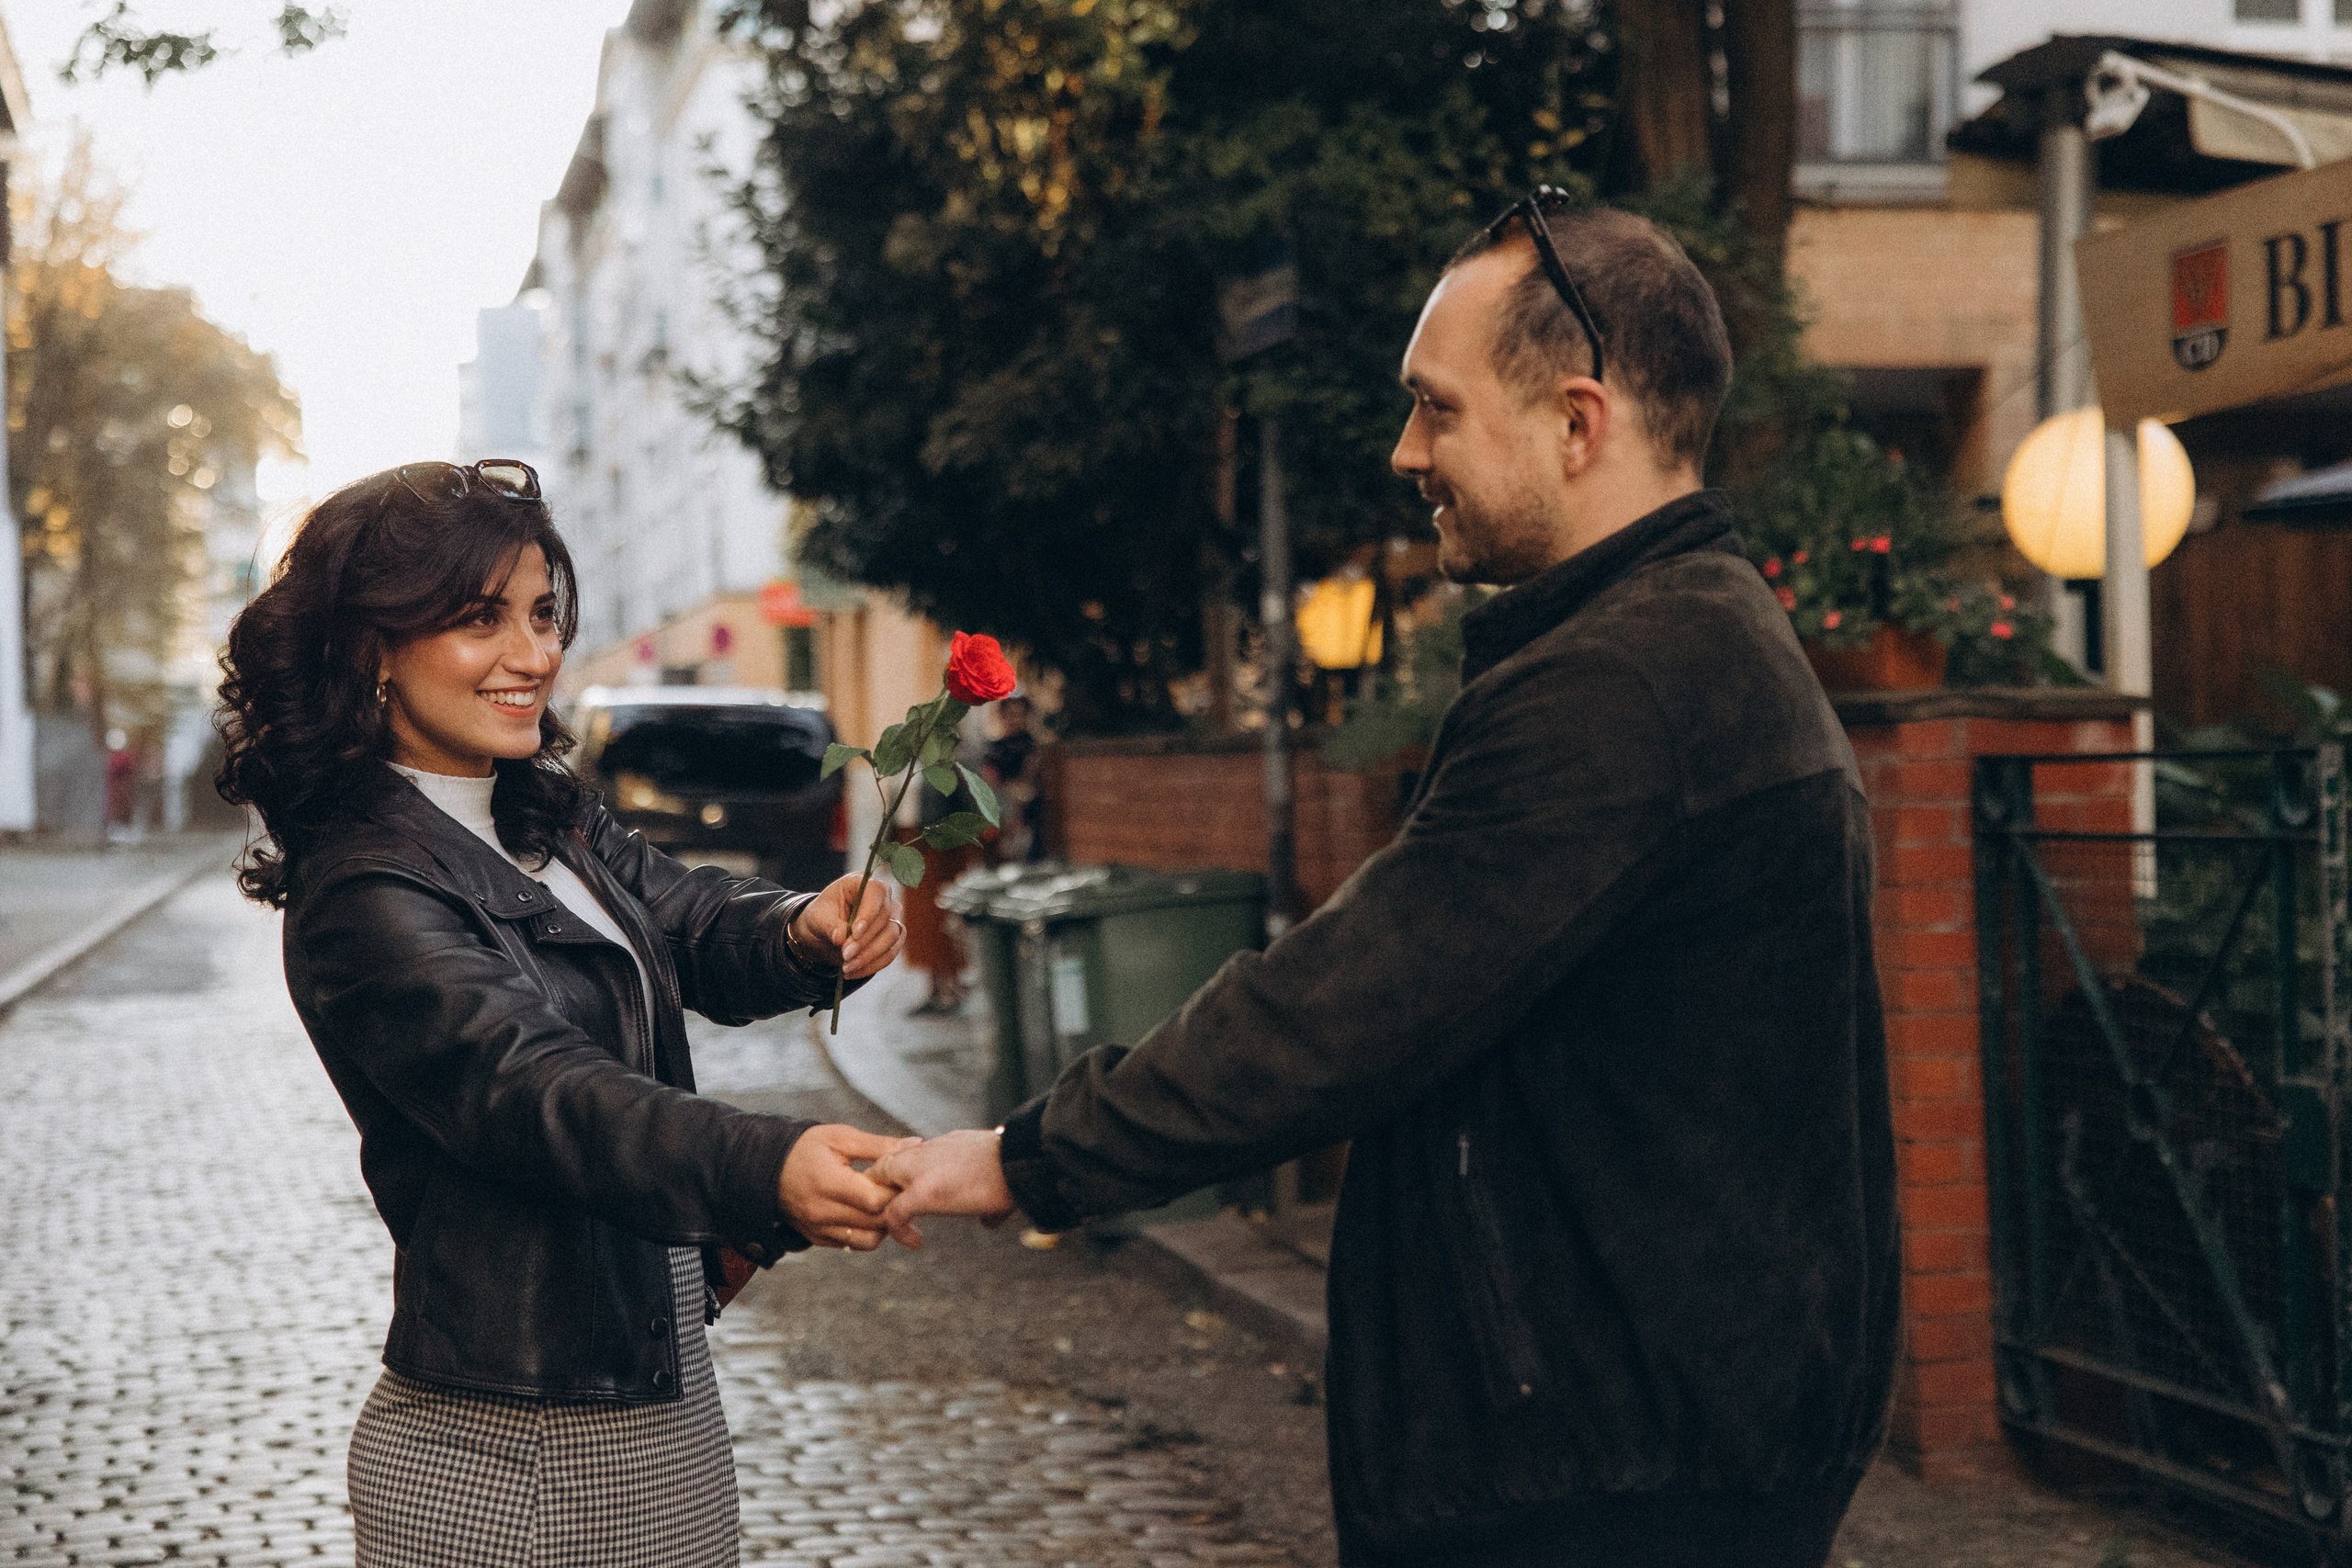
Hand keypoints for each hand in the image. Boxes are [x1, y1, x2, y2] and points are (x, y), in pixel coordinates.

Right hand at [780, 1125, 920, 1250]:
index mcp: (829, 1183)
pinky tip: (868, 1213)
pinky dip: (867, 1233)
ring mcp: (819, 1229)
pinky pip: (853, 1245)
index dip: (896, 1192)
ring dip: (884, 1225)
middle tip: (901, 1192)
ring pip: (868, 1241)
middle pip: (876, 1222)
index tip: (902, 1180)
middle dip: (895, 1208)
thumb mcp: (840, 1137)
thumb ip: (878, 1145)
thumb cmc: (806, 1148)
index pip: (876, 1200)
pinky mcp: (817, 1239)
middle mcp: (822, 1212)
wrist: (768, 1168)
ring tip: (883, 1204)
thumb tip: (914, 1145)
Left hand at [792, 875, 902, 978]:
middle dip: (864, 941)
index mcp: (863, 882)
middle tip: (845, 956)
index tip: (854, 933)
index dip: (868, 913)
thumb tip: (840, 938)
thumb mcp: (817, 917)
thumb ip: (829, 925)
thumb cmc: (822, 917)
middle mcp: (884, 898)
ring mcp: (893, 917)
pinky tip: (853, 972)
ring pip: (891, 937)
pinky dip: (872, 965)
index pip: (876, 892)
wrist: (827, 932)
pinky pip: (891, 953)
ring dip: (869, 956)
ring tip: (846, 967)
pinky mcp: (895, 937)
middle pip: (884, 919)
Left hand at [871, 1129, 1014, 1248]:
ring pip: (878, 1182)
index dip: (901, 1180)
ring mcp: (922, 1170)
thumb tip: (988, 1220)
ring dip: (883, 1208)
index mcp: (944, 1146)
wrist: (1022, 1162)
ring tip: (897, 1231)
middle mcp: (928, 1152)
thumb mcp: (998, 1178)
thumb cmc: (1018, 1170)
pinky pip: (894, 1214)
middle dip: (881, 1190)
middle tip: (891, 1217)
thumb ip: (985, 1199)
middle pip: (884, 1164)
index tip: (907, 1201)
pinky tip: (915, 1243)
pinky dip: (898, 1231)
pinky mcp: (924, 1192)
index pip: (908, 1158)